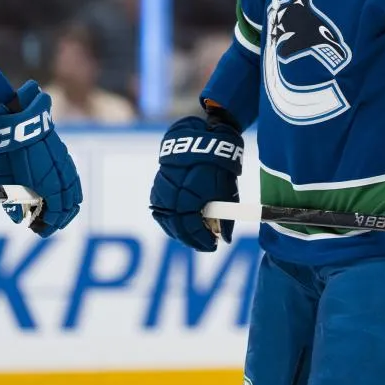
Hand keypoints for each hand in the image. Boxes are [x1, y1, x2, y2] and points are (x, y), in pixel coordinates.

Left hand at [0, 81, 81, 236]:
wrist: (13, 123)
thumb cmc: (6, 154)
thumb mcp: (4, 182)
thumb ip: (13, 203)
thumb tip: (20, 219)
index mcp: (49, 186)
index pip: (56, 214)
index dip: (48, 225)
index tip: (37, 230)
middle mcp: (61, 177)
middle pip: (68, 206)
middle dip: (59, 220)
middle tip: (46, 226)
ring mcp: (65, 165)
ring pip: (75, 192)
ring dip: (67, 207)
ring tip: (57, 214)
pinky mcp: (63, 156)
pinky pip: (73, 179)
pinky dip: (72, 191)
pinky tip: (65, 195)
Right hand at [149, 114, 242, 251]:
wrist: (199, 139)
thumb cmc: (217, 165)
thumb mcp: (227, 190)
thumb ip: (225, 216)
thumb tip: (225, 238)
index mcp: (189, 196)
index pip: (192, 228)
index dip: (203, 240)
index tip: (214, 246)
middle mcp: (172, 195)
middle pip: (177, 227)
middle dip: (191, 239)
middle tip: (204, 244)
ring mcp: (162, 190)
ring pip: (166, 220)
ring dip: (179, 231)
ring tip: (193, 237)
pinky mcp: (158, 185)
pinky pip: (160, 209)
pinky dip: (170, 220)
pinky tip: (180, 224)